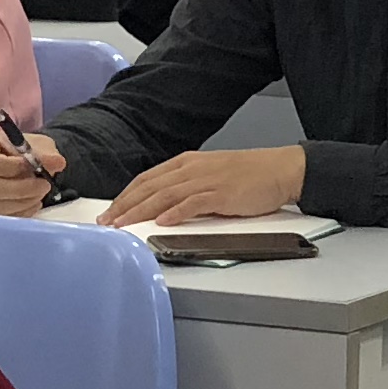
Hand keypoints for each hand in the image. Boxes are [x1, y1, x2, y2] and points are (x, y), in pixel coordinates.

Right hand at [0, 122, 65, 215]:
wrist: (21, 164)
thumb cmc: (23, 151)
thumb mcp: (37, 145)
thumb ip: (45, 153)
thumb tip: (57, 163)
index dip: (10, 167)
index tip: (32, 167)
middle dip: (22, 189)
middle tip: (45, 185)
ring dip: (22, 202)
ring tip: (39, 193)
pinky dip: (20, 213)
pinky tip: (32, 203)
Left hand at [106, 145, 307, 227]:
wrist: (280, 169)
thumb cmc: (249, 175)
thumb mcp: (210, 176)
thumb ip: (186, 188)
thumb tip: (162, 207)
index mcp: (187, 163)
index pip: (147, 179)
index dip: (125, 195)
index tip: (110, 211)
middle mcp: (192, 169)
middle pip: (150, 187)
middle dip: (125, 205)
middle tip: (107, 222)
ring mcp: (206, 180)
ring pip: (165, 195)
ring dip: (141, 211)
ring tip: (124, 225)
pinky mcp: (222, 194)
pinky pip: (193, 203)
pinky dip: (176, 213)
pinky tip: (162, 222)